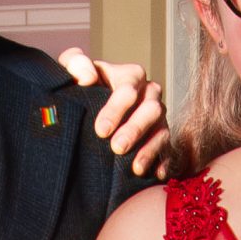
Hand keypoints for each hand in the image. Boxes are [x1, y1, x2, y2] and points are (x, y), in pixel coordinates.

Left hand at [56, 46, 170, 175]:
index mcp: (130, 76)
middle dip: (134, 129)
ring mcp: (158, 118)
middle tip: (117, 148)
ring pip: (162, 130)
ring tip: (135, 167)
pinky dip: (162, 162)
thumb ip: (76, 64)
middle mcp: (149, 94)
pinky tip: (154, 175)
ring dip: (149, 149)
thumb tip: (87, 79)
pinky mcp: (162, 138)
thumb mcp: (71, 69)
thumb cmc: (80, 86)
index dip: (116, 108)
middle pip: (151, 109)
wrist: (88, 106)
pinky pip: (168, 149)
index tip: (101, 130)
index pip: (129, 87)